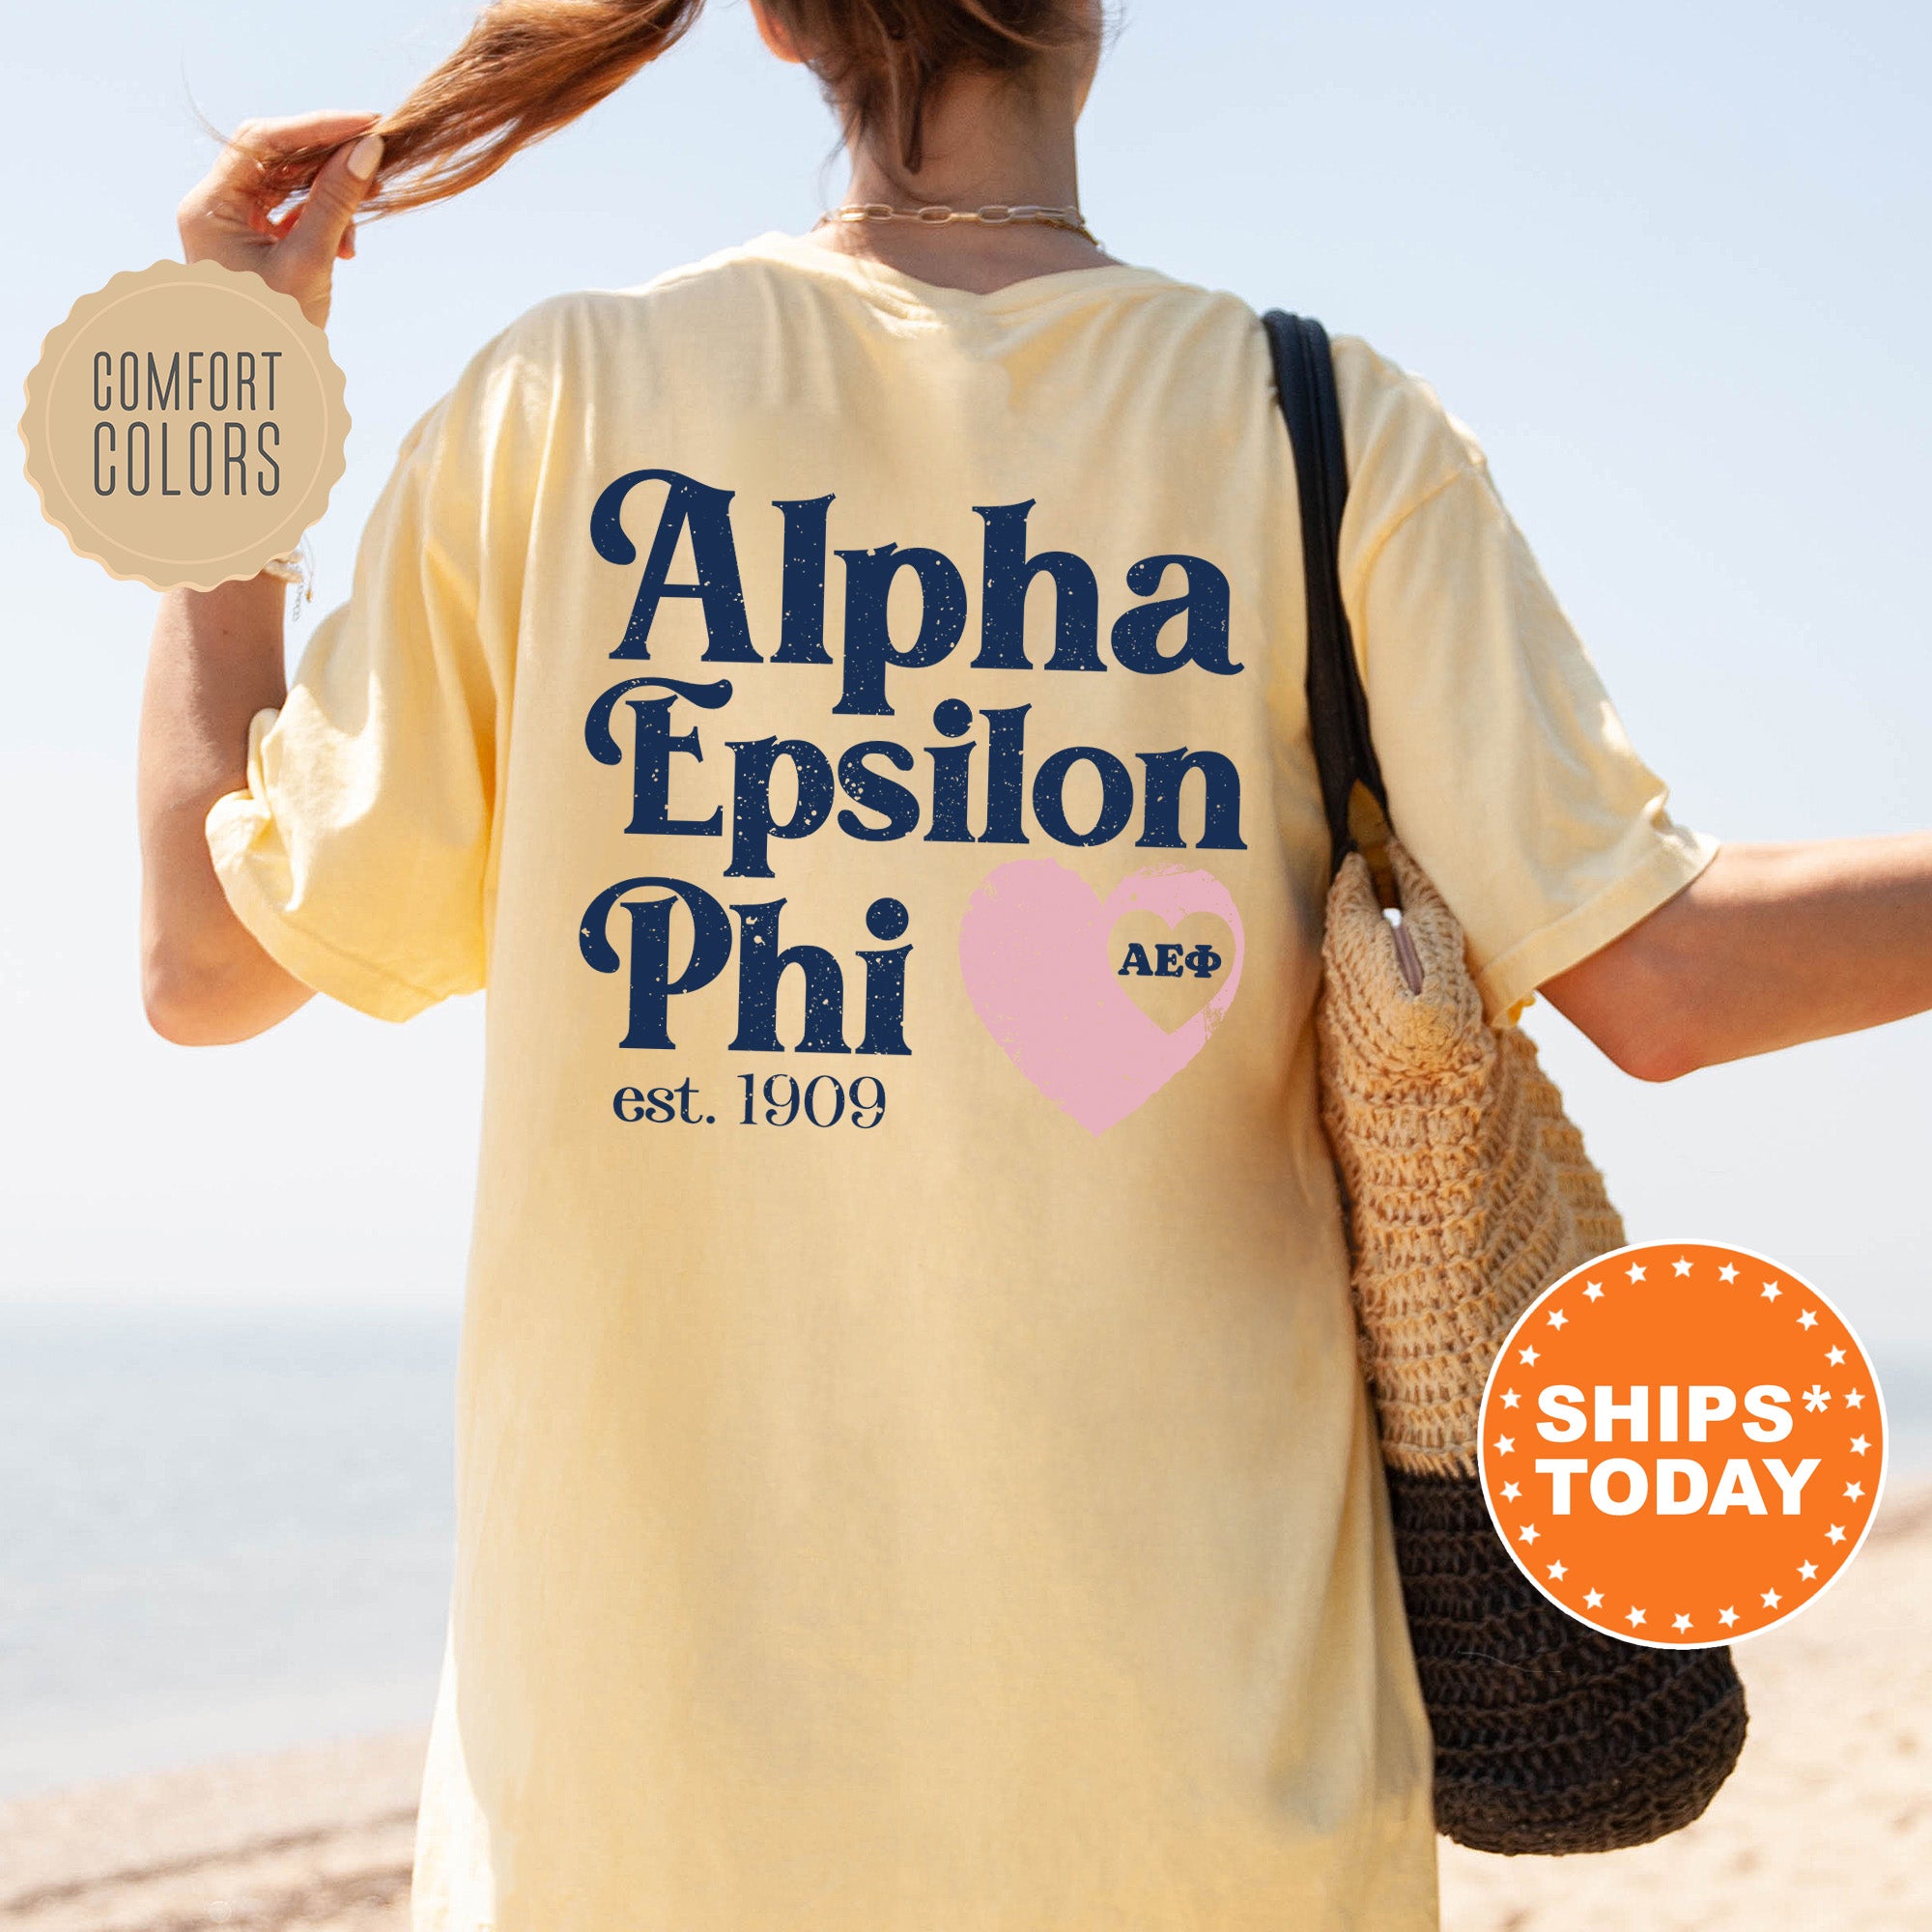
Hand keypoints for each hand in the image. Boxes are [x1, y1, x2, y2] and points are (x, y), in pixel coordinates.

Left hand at [176, 111, 384, 328]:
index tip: (367, 125)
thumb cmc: (275, 336)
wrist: (261, 389)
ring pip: (286, 183)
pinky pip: (290, 211)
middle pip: (274, 156)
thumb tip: (368, 150)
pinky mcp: (253, 242)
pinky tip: (346, 244)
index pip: (261, 141)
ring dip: (330, 193)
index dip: (317, 127)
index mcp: (209, 207)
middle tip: (375, 157)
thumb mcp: (309, 264)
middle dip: (327, 157)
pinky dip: (323, 218)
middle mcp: (213, 206)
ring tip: (362, 218)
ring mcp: (232, 224)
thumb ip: (336, 204)